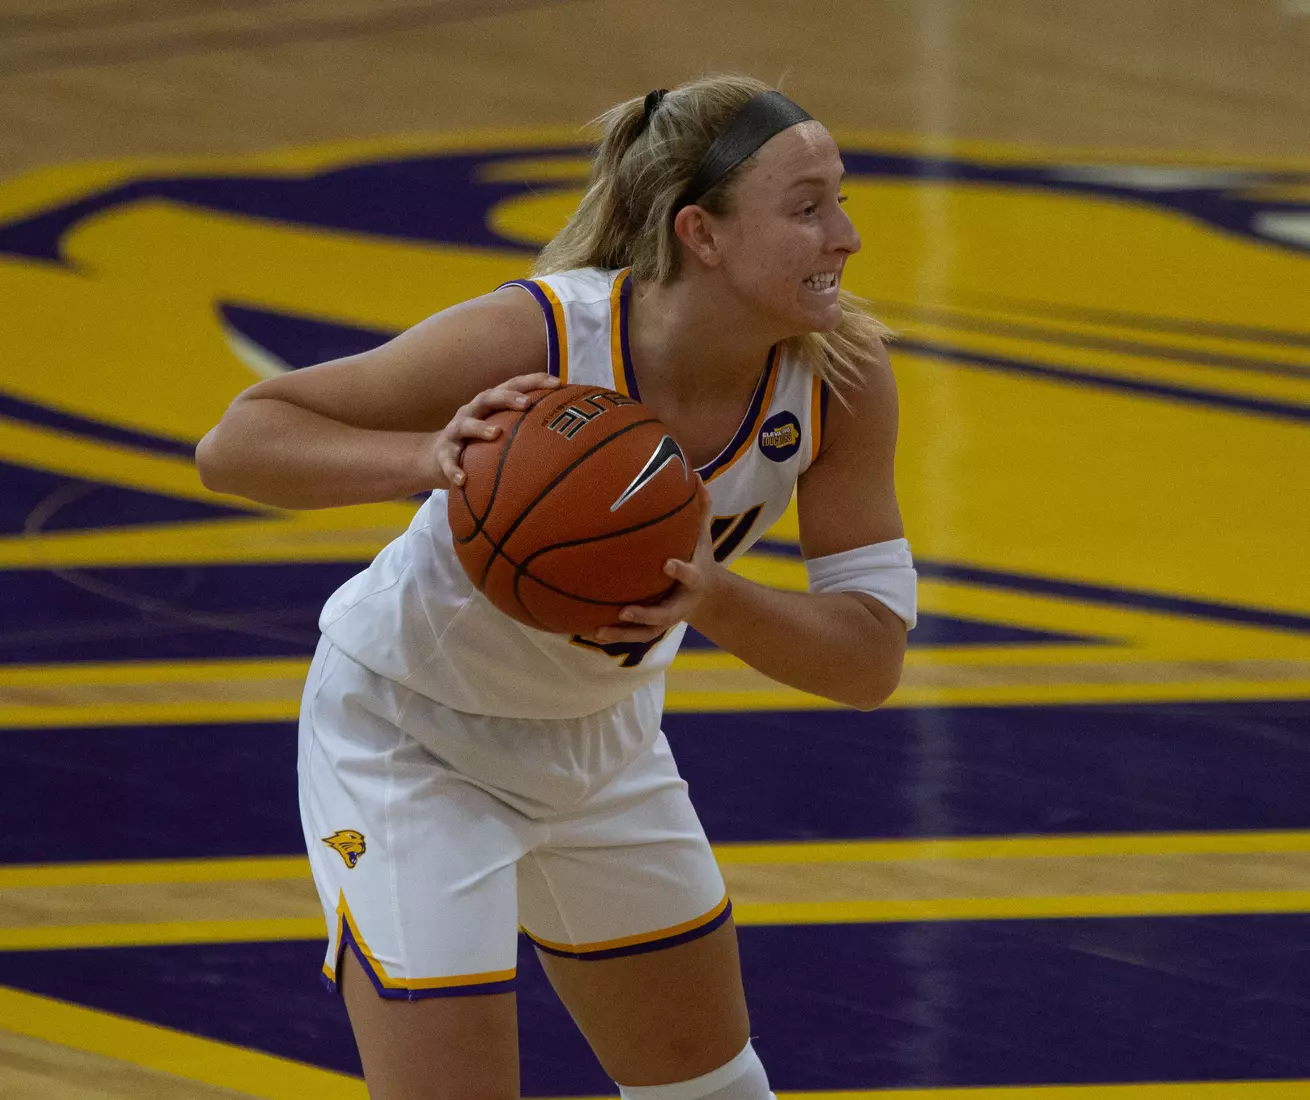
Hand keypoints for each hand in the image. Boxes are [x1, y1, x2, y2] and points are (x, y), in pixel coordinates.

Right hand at [430, 373, 559, 488]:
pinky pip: (447, 461)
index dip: (535, 381)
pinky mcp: (442, 453)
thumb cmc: (481, 444)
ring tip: (496, 433)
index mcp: (490, 404)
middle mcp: (473, 412)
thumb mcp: (502, 430)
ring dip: (480, 427)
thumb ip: (527, 428)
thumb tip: (570, 433)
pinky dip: (454, 469)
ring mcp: (456, 431)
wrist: (437, 457)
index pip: (513, 386)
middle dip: (508, 398)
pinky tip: (463, 479)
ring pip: (466, 425)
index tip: (559, 384)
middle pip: (489, 398)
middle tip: (527, 404)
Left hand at [590, 477, 721, 643]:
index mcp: (694, 579)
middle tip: (624, 611)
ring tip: (598, 631)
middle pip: (665, 614)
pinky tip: (587, 630)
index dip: (680, 570)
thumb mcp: (703, 536)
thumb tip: (695, 474)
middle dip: (646, 614)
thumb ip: (700, 509)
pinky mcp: (653, 628)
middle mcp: (681, 603)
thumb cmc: (698, 557)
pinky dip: (613, 635)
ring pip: (645, 632)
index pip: (689, 575)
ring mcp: (666, 619)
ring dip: (623, 634)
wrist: (707, 596)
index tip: (666, 563)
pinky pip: (632, 636)